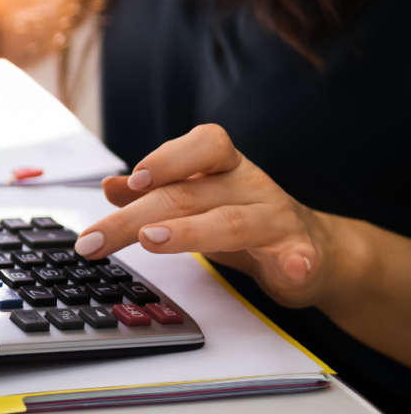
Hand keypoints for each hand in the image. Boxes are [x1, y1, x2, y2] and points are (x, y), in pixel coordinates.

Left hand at [75, 124, 339, 308]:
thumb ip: (154, 194)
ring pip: (232, 222)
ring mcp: (276, 218)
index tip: (133, 180)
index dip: (167, 158)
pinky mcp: (300, 254)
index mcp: (223, 167)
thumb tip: (110, 186)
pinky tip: (291, 268)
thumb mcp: (197, 201)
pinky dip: (296, 261)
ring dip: (191, 231)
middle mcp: (249, 185)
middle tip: (98, 238)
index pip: (202, 145)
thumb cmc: (244, 218)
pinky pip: (299, 256)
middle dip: (136, 217)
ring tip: (154, 240)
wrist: (315, 249)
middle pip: (189, 195)